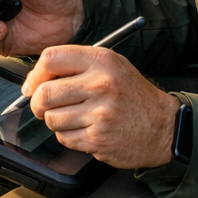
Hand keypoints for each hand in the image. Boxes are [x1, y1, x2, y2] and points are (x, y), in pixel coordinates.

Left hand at [21, 46, 180, 167]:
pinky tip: (85, 130)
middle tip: (44, 107)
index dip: (36, 74)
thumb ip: (77, 66)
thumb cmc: (132, 96)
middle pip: (45, 93)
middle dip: (38, 103)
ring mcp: (100, 113)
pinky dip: (69, 137)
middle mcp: (101, 84)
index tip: (34, 85)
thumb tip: (35, 80)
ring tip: (74, 118)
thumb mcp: (112, 67)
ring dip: (56, 121)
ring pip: (52, 118)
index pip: (51, 58)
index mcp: (102, 61)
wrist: (163, 127)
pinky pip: (64, 138)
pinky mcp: (98, 139)